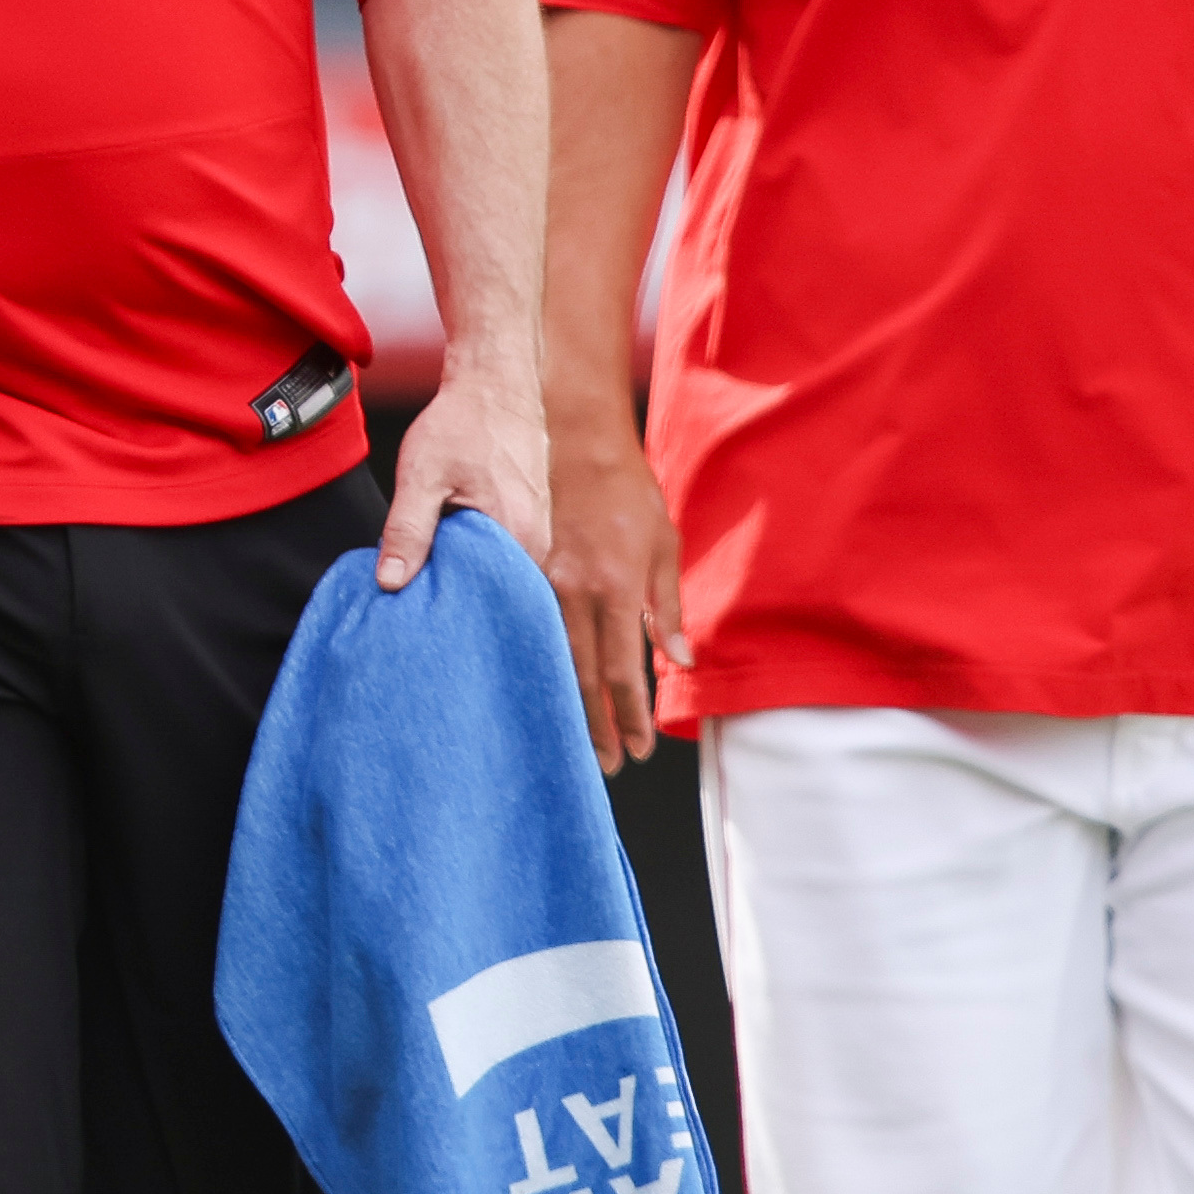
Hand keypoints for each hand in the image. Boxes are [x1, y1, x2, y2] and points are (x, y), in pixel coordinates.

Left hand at [378, 364, 549, 592]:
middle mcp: (537, 540)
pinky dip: (474, 556)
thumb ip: (407, 531)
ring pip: (496, 573)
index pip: (483, 599)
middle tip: (416, 595)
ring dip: (464, 573)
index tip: (416, 606)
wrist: (495, 384)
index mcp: (516, 534)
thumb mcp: (422, 475)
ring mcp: (538, 531)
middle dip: (455, 595)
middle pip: (491, 590)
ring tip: (429, 572)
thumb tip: (390, 582)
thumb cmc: (463, 422)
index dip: (447, 605)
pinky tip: (447, 549)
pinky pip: (502, 555)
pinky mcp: (531, 521)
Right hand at [549, 438, 689, 769]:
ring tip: (573, 739)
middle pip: (582, 677)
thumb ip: (667, 607)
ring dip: (564, 703)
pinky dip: (534, 660)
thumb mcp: (662, 543)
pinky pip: (524, 625)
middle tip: (605, 764)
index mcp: (615, 587)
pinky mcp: (513, 566)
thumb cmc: (624, 486)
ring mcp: (538, 580)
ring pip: (549, 657)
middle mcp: (573, 590)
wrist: (568, 429)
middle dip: (596, 727)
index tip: (637, 749)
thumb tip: (680, 662)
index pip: (622, 672)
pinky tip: (534, 682)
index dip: (629, 716)